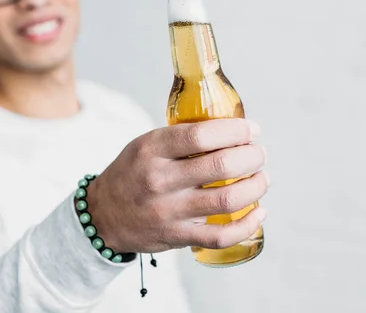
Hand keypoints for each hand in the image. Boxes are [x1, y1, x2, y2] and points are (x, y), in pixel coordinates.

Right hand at [85, 118, 268, 252]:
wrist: (103, 215)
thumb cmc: (133, 173)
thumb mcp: (147, 144)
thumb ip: (182, 137)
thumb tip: (232, 129)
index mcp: (152, 149)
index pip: (201, 135)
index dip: (235, 130)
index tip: (251, 129)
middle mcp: (159, 179)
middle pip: (221, 165)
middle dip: (252, 156)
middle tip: (259, 153)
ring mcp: (168, 211)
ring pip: (226, 200)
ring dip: (256, 187)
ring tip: (262, 178)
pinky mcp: (177, 236)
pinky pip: (221, 235)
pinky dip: (247, 225)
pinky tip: (259, 212)